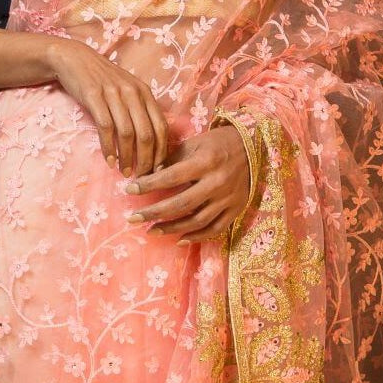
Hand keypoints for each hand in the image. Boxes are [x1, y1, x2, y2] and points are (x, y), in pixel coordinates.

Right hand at [47, 38, 169, 176]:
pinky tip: (110, 161)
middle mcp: (133, 93)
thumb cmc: (103, 81)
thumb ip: (140, 112)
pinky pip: (105, 127)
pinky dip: (109, 148)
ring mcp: (113, 94)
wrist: (75, 58)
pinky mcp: (94, 96)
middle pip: (146, 134)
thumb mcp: (128, 91)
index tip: (158, 170)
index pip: (161, 127)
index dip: (161, 151)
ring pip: (127, 133)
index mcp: (145, 93)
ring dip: (127, 157)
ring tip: (125, 172)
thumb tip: (152, 144)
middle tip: (142, 177)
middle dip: (146, 160)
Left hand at [128, 124, 250, 241]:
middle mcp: (217, 182)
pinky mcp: (236, 209)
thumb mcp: (194, 144)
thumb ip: (172, 160)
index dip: (148, 185)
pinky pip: (215, 229)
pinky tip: (179, 239)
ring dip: (171, 228)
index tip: (128, 190)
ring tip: (151, 230)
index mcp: (205, 162)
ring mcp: (228, 198)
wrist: (253, 147)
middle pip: (181, 204)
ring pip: (197, 221)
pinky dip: (197, 237)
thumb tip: (148, 176)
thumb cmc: (218, 143)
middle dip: (154, 212)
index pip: (170, 177)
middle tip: (133, 218)